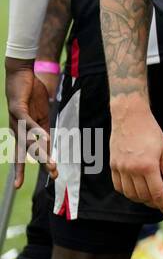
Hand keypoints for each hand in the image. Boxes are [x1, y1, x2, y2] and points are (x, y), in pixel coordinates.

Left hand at [4, 57, 56, 186]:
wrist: (22, 74)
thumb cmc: (32, 93)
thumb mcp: (42, 115)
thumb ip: (43, 130)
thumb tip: (47, 145)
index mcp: (27, 131)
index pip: (27, 153)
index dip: (24, 168)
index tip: (23, 184)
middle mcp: (19, 129)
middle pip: (26, 151)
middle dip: (32, 165)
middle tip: (41, 176)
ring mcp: (17, 120)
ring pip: (28, 140)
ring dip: (39, 152)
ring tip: (49, 161)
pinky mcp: (18, 110)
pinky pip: (27, 123)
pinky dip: (33, 131)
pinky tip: (41, 138)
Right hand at [109, 100, 162, 214]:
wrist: (130, 117)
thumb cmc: (150, 131)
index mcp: (148, 165)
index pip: (157, 193)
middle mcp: (132, 169)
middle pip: (143, 196)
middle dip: (154, 203)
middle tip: (161, 202)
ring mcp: (120, 169)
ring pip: (130, 194)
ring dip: (141, 199)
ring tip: (150, 197)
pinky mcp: (113, 166)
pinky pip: (119, 187)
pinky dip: (128, 192)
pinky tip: (136, 190)